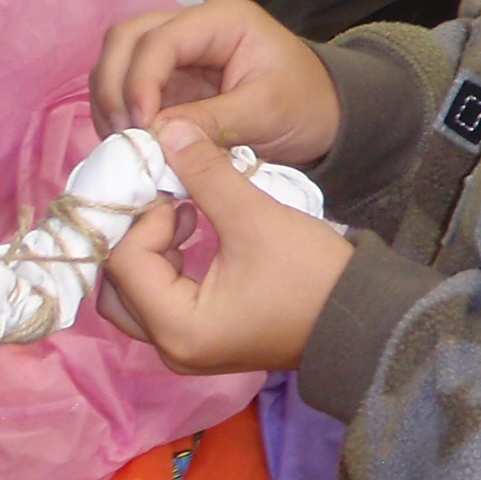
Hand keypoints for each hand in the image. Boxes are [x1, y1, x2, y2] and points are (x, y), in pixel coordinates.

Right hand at [90, 0, 341, 166]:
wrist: (326, 117)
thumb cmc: (307, 105)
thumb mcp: (265, 113)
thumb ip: (211, 122)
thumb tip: (155, 136)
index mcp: (223, 18)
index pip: (159, 39)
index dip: (139, 82)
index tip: (141, 128)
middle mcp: (194, 24)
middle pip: (126, 40)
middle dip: (114, 87)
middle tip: (122, 135)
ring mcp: (180, 51)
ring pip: (120, 61)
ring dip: (111, 101)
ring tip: (124, 143)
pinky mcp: (173, 79)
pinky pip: (131, 89)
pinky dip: (122, 113)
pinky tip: (131, 142)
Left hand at [94, 121, 353, 372]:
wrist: (364, 314)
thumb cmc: (312, 274)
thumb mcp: (257, 217)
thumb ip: (207, 174)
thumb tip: (168, 131)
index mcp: (179, 327)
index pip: (126, 264)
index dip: (147, 221)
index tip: (185, 196)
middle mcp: (173, 348)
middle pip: (116, 289)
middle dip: (136, 240)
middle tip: (171, 207)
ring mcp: (187, 348)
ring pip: (135, 297)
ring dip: (149, 253)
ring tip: (188, 218)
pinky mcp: (203, 340)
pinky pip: (160, 301)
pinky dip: (166, 266)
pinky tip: (197, 235)